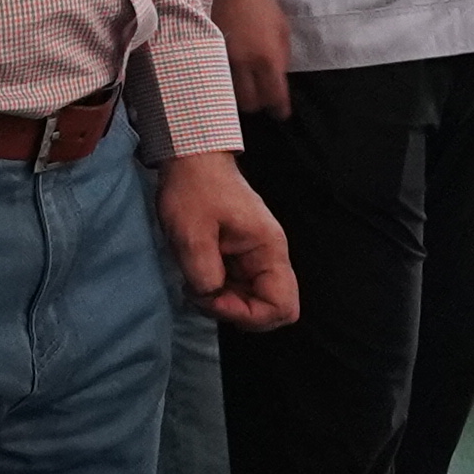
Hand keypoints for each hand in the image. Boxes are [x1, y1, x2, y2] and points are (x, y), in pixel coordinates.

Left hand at [160, 150, 293, 330]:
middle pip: (270, 310)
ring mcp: (257, 257)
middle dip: (234, 312)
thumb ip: (204, 272)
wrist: (191, 159)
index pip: (282, 307)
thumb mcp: (191, 232)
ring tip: (194, 282)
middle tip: (200, 293)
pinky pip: (240, 289)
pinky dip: (219, 291)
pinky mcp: (242, 257)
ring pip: (253, 302)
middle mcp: (270, 257)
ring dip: (224, 303)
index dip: (246, 315)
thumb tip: (211, 296)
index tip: (210, 297)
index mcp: (269, 249)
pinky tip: (198, 275)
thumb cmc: (194, 189)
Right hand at [212, 0, 290, 117]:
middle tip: (261, 98)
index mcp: (268, 59)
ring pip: (230, 95)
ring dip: (239, 96)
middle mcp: (245, 65)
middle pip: (250, 104)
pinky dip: (223, 82)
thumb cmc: (262, 4)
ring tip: (243, 88)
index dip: (279, 109)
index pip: (275, 96)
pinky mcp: (209, 55)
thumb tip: (280, 76)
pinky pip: (216, 79)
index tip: (281, 113)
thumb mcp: (283, 28)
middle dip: (258, 104)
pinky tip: (227, 77)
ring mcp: (224, 61)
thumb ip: (283, 56)